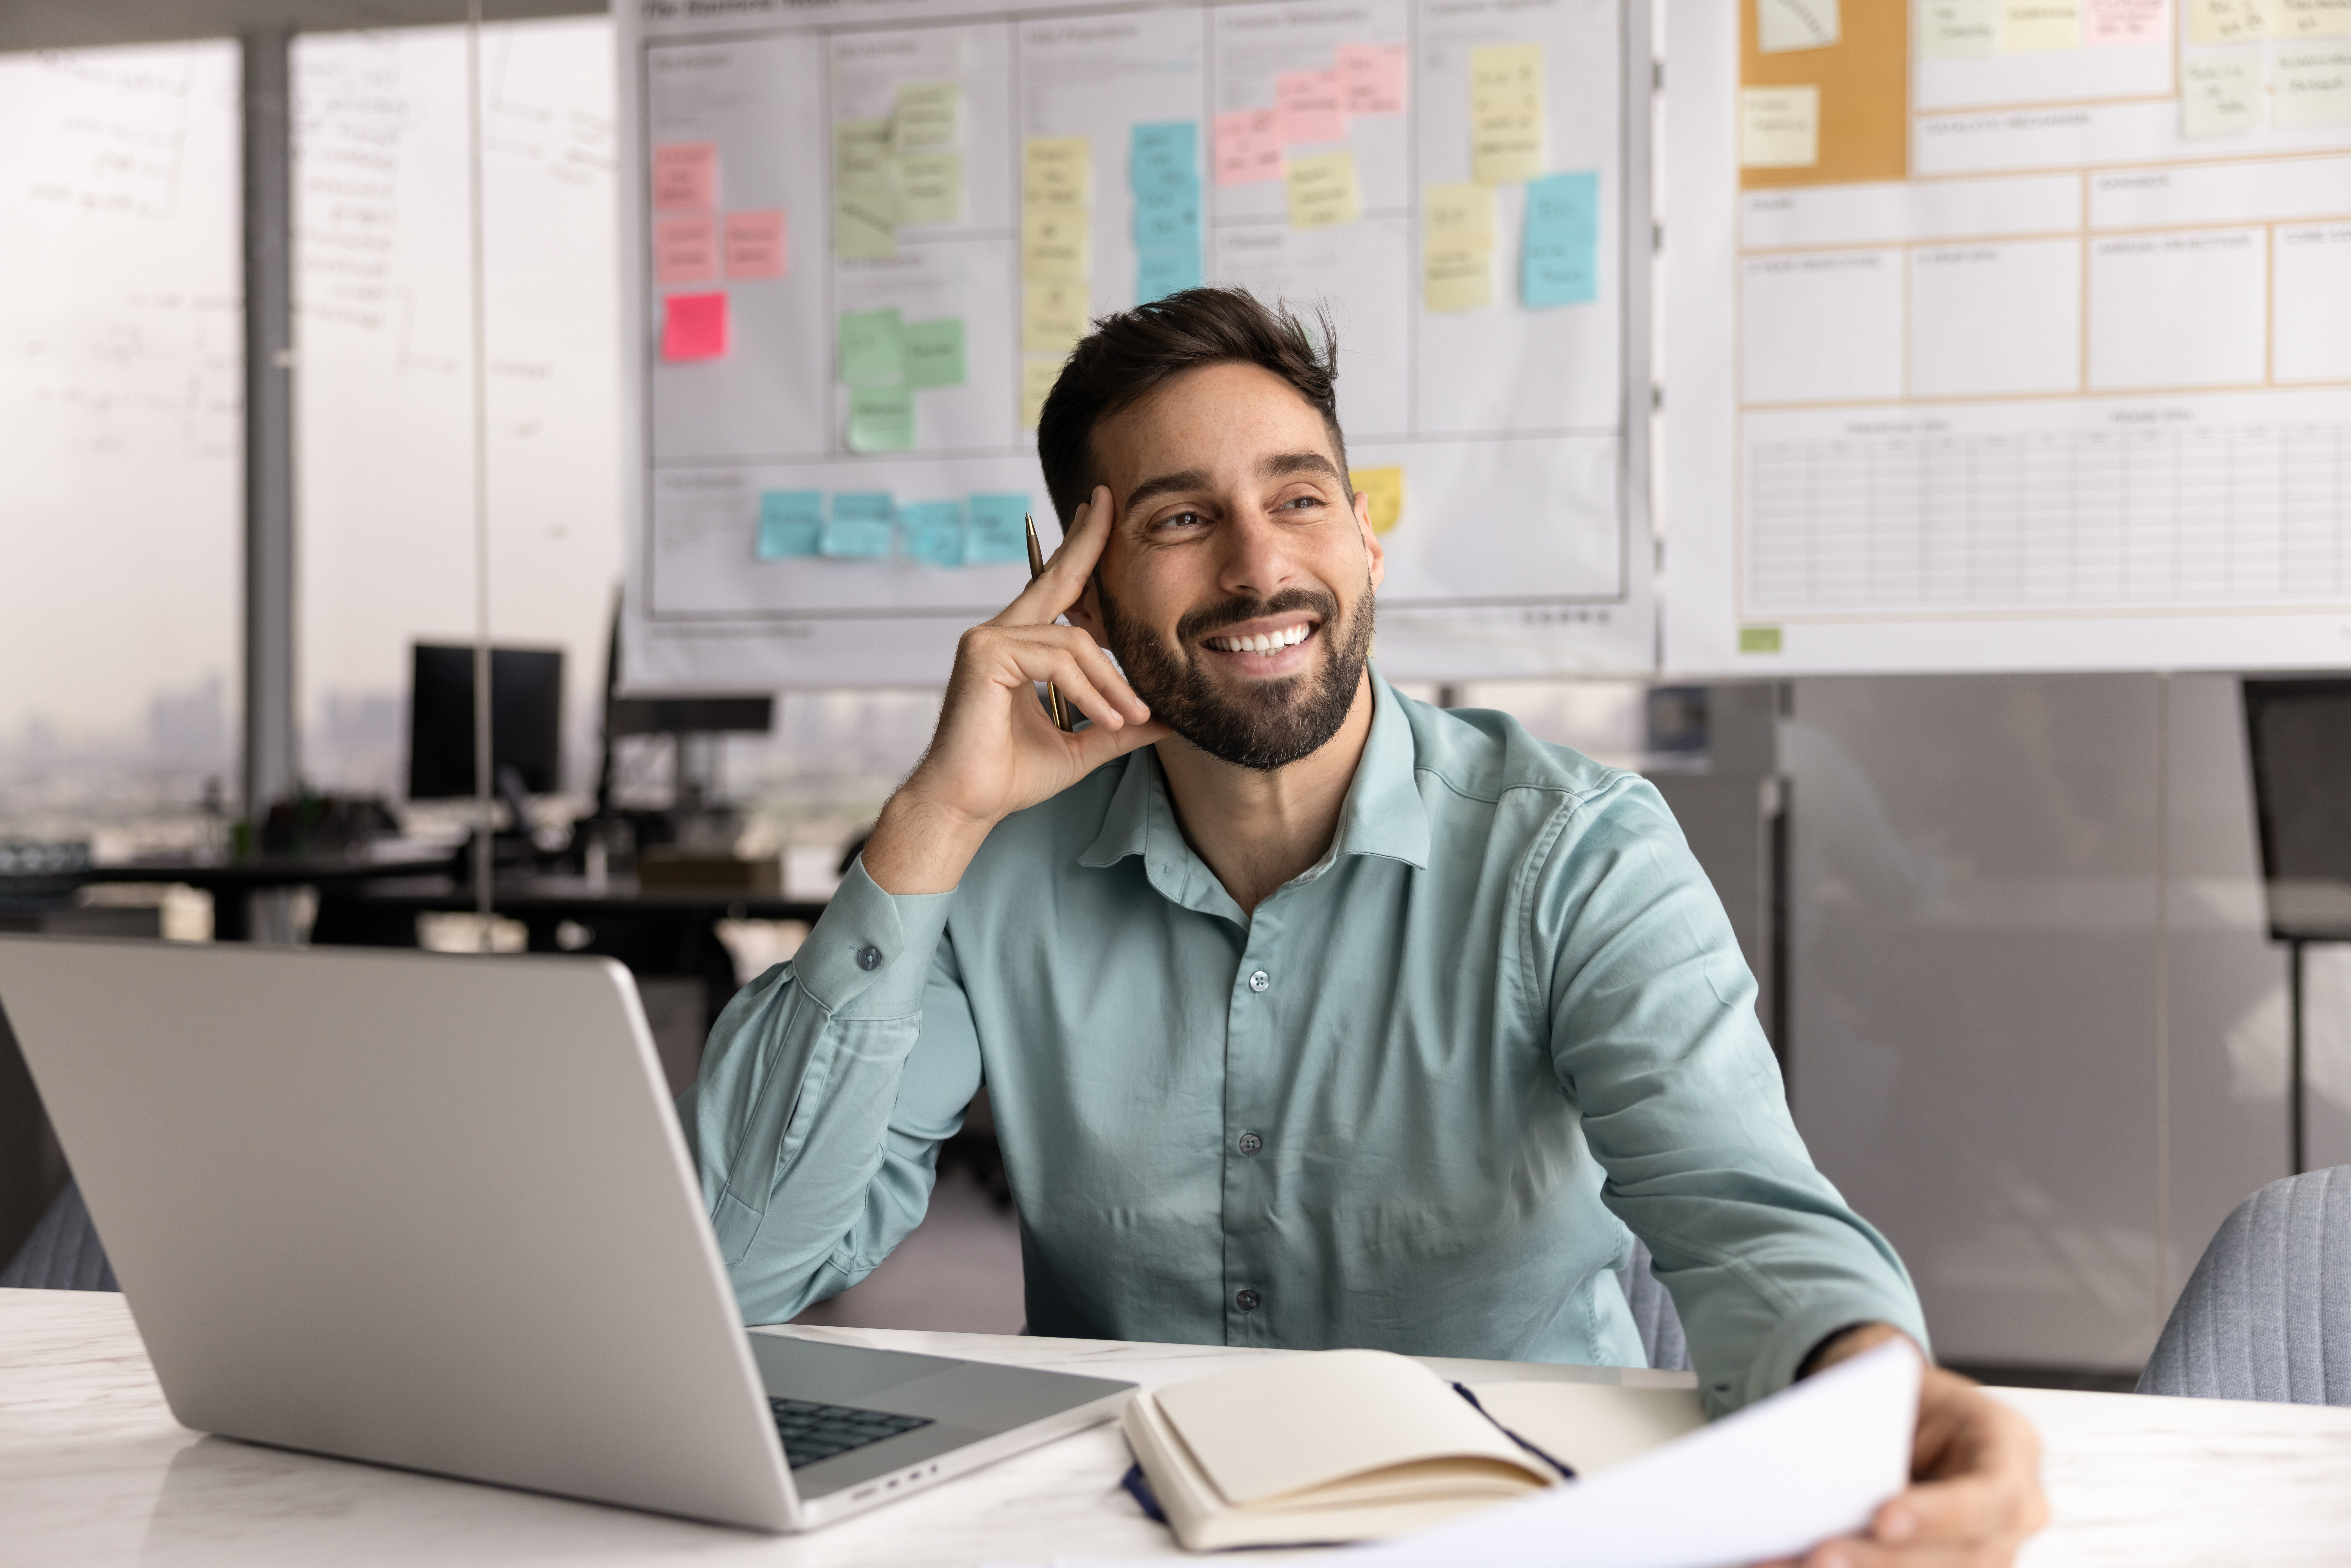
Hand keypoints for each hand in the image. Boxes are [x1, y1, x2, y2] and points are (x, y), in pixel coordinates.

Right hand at [863, 487, 1169, 893]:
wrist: (968, 804)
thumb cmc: (1012, 775)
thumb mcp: (1084, 743)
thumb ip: (1120, 724)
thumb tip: (1170, 719)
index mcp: (1019, 645)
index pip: (1057, 587)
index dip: (1080, 548)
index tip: (1101, 510)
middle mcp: (1000, 632)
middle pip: (1056, 578)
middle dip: (1087, 540)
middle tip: (1110, 503)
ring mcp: (988, 639)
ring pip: (1074, 642)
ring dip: (1112, 683)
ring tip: (1131, 718)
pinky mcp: (985, 654)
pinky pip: (1057, 661)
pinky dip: (1090, 692)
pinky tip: (1106, 719)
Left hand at [1764, 1325, 2048, 1567]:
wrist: (1918, 1417)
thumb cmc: (1914, 1400)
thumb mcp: (1908, 1391)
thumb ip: (1884, 1433)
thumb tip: (1829, 1469)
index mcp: (2012, 1452)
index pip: (1990, 1497)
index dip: (1937, 1514)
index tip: (1883, 1519)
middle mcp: (2015, 1513)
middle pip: (1963, 1558)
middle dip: (1885, 1562)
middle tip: (1820, 1558)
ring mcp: (1992, 1551)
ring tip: (1794, 1566)